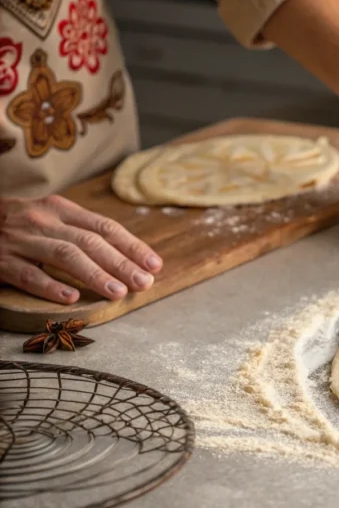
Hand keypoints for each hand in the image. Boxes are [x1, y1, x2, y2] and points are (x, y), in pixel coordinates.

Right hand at [0, 195, 161, 303]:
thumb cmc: (19, 224)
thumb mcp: (50, 218)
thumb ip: (82, 233)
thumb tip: (128, 257)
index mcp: (61, 209)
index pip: (104, 227)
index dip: (132, 246)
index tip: (154, 265)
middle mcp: (43, 222)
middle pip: (90, 242)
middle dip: (121, 263)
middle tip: (144, 282)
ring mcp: (21, 241)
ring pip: (64, 255)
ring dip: (95, 274)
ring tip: (119, 292)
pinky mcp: (0, 261)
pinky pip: (28, 274)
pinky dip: (50, 286)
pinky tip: (71, 298)